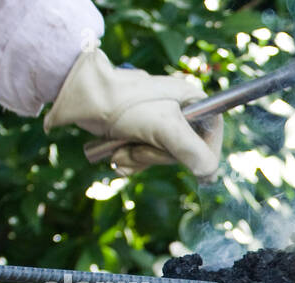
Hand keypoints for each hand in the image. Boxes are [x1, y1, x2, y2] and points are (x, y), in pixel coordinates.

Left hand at [44, 49, 222, 181]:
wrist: (82, 97)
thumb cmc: (125, 105)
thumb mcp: (164, 127)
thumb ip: (192, 151)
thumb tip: (209, 173)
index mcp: (192, 101)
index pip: (213, 135)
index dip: (206, 156)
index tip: (198, 172)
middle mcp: (178, 111)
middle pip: (185, 151)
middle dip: (157, 157)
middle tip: (139, 148)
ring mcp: (157, 122)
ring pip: (161, 157)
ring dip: (140, 160)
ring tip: (122, 150)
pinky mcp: (139, 131)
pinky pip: (144, 157)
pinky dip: (130, 161)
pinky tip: (118, 155)